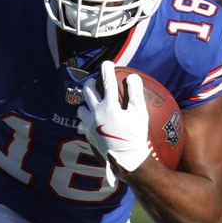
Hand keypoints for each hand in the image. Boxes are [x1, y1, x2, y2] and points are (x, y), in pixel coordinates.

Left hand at [76, 61, 150, 187]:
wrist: (126, 159)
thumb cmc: (136, 136)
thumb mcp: (140, 114)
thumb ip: (135, 93)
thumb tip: (132, 76)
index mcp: (109, 105)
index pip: (107, 82)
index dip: (107, 69)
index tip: (108, 63)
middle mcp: (96, 113)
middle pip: (87, 91)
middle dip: (91, 83)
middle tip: (95, 82)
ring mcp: (89, 124)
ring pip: (80, 108)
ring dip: (86, 103)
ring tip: (92, 103)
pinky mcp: (88, 135)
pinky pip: (81, 125)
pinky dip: (84, 121)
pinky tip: (90, 122)